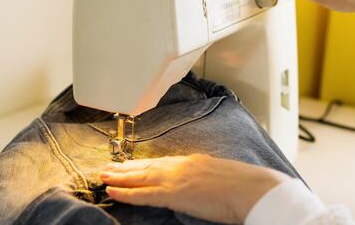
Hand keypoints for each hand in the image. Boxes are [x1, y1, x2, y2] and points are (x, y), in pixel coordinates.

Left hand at [100, 154, 289, 223]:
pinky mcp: (173, 194)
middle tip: (108, 167)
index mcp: (192, 161)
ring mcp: (175, 178)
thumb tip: (200, 182)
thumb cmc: (244, 184)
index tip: (131, 164)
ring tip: (103, 176)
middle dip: (125, 168)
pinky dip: (126, 193)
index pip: (161, 162)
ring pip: (140, 177)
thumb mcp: (221, 174)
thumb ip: (205, 176)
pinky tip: (113, 192)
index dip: (143, 164)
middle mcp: (180, 166)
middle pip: (146, 166)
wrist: (252, 188)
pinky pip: (143, 194)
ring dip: (120, 178)